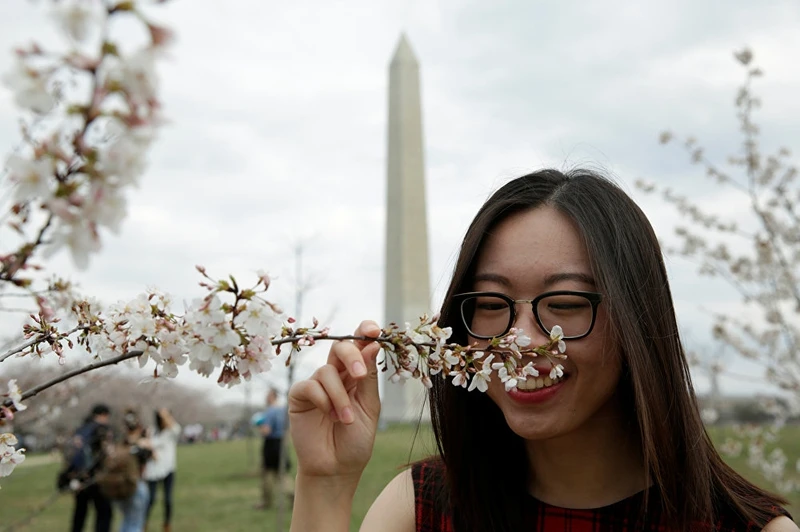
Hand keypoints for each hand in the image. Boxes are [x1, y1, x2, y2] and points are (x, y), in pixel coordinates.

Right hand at [289, 320, 381, 480]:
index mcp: (356, 375)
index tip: (373, 331)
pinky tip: (327, 416)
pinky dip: (322, 400)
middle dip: (352, 356)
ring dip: (339, 396)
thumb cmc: (356, 440)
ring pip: (327, 371)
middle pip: (341, 347)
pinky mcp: (300, 396)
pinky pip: (310, 386)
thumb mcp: (369, 407)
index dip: (364, 332)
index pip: (360, 344)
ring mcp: (316, 384)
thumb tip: (373, 345)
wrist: (336, 469)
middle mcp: (336, 375)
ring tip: (345, 419)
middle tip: (359, 376)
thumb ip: (368, 378)